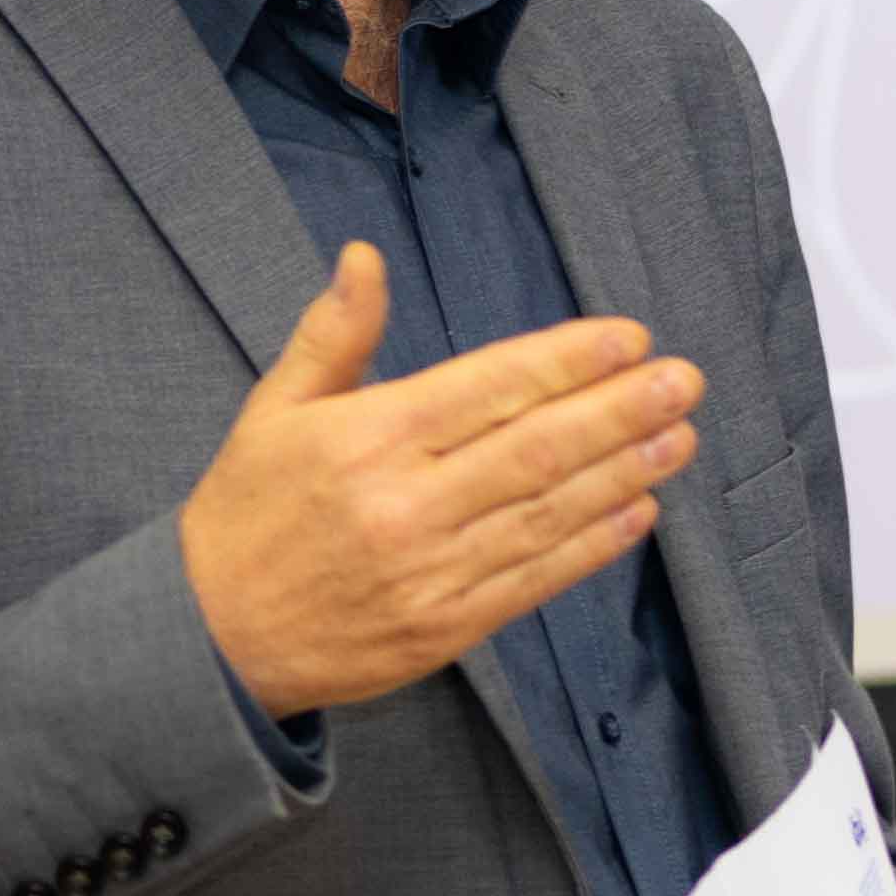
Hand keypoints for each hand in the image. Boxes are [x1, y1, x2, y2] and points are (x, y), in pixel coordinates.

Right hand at [176, 245, 703, 723]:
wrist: (210, 639)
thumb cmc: (246, 513)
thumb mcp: (273, 409)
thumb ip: (333, 334)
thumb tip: (364, 257)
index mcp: (367, 438)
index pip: (489, 388)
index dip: (567, 361)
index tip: (628, 338)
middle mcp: (406, 504)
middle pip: (536, 448)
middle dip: (619, 410)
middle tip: (684, 380)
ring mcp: (431, 571)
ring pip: (548, 512)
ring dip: (623, 472)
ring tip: (679, 436)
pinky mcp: (446, 628)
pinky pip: (536, 579)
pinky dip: (593, 545)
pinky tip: (638, 510)